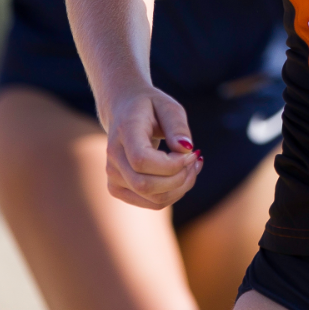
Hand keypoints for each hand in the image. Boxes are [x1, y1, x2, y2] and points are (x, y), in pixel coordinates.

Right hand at [102, 86, 202, 208]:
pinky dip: (173, 193)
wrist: (123, 110)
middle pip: (147, 186)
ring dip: (181, 187)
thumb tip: (187, 149)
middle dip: (181, 178)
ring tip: (192, 166)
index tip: (191, 152)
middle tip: (195, 159)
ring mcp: (113, 176)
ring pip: (154, 199)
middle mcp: (113, 157)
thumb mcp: (168, 106)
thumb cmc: (149, 107)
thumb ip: (177, 126)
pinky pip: (153, 203)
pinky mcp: (118, 188)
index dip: (172, 165)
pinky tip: (181, 175)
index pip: (141, 161)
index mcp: (123, 132)